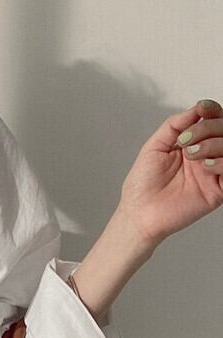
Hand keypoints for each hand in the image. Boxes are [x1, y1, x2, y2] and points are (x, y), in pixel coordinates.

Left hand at [116, 98, 222, 247]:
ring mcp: (213, 173)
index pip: (214, 120)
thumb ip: (175, 124)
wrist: (138, 214)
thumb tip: (198, 108)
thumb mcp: (154, 146)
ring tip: (192, 155)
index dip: (212, 111)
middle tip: (186, 141)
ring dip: (214, 144)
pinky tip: (206, 166)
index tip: (203, 109)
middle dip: (208, 128)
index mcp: (192, 144)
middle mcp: (206, 156)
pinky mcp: (218, 191)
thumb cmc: (141, 186)